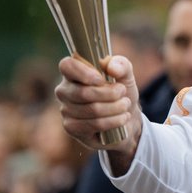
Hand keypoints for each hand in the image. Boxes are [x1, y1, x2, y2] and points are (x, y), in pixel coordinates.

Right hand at [54, 54, 142, 170]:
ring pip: (92, 109)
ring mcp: (66, 109)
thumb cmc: (121, 91)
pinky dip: (113, 121)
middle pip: (83, 92)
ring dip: (115, 107)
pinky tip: (122, 117)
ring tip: (125, 105)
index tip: (102, 78)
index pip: (66, 66)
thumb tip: (111, 67)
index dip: (84, 72)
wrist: (126, 117)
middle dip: (109, 93)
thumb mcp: (126, 74)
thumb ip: (121, 65)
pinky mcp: (71, 127)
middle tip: (123, 92)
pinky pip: (94, 124)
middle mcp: (65, 90)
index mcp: (73, 71)